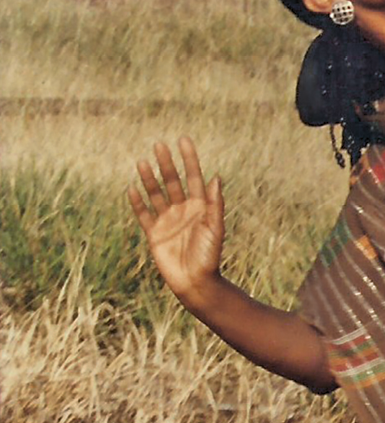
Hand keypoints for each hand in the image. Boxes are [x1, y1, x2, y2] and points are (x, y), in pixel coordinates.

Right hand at [128, 137, 223, 306]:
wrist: (196, 283)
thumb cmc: (210, 257)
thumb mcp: (215, 228)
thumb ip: (214, 204)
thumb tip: (215, 178)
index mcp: (200, 207)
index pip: (194, 178)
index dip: (189, 159)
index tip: (183, 140)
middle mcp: (183, 210)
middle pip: (172, 182)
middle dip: (166, 164)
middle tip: (159, 145)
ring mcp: (167, 221)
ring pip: (156, 194)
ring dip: (149, 178)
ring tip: (142, 161)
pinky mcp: (154, 233)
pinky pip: (143, 214)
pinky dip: (137, 202)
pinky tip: (131, 188)